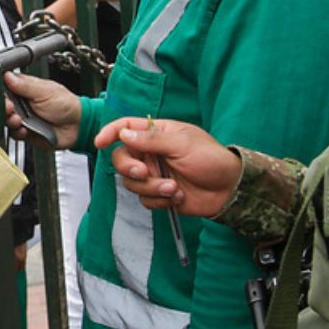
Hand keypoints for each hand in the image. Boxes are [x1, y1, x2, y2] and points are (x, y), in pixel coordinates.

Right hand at [3, 71, 81, 149]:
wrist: (77, 126)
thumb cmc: (66, 104)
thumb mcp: (44, 91)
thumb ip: (24, 85)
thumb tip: (7, 75)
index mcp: (25, 88)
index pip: (5, 87)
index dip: (0, 91)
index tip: (0, 95)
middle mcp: (22, 103)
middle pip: (2, 105)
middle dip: (3, 108)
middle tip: (10, 108)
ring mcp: (23, 118)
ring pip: (6, 120)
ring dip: (9, 120)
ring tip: (18, 119)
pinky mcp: (25, 132)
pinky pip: (14, 133)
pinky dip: (17, 132)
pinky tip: (24, 129)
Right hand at [94, 118, 240, 217]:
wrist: (227, 189)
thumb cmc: (211, 159)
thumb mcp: (182, 143)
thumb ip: (151, 139)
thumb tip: (124, 133)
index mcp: (156, 134)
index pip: (126, 128)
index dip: (110, 133)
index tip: (100, 142)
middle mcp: (151, 154)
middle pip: (122, 159)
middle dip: (130, 169)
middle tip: (145, 173)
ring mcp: (154, 174)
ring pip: (132, 183)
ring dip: (151, 188)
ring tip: (173, 187)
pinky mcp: (159, 194)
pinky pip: (145, 200)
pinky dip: (159, 200)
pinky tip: (177, 195)